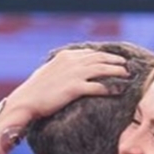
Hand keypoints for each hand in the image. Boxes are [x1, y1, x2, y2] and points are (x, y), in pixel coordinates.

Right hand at [6, 48, 128, 122]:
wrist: (26, 101)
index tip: (116, 59)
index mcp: (66, 56)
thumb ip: (62, 66)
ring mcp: (74, 74)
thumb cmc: (36, 89)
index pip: (91, 52)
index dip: (106, 55)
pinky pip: (98, 87)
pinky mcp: (74, 88)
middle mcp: (72, 62)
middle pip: (100, 59)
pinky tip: (119, 90)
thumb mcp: (49, 71)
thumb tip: (71, 68)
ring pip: (102, 70)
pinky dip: (111, 88)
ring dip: (117, 72)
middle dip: (115, 61)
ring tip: (127, 75)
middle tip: (127, 66)